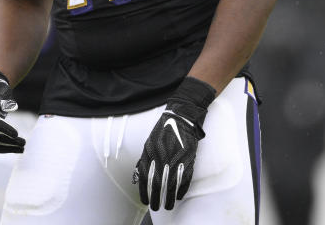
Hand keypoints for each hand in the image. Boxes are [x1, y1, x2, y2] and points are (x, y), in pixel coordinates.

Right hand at [0, 68, 24, 152]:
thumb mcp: (1, 87)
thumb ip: (5, 96)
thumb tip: (12, 107)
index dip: (3, 128)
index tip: (17, 134)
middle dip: (7, 140)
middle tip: (23, 143)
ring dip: (6, 147)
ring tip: (22, 149)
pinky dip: (2, 149)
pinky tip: (14, 149)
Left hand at [134, 77, 215, 209]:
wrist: (181, 117)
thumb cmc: (163, 131)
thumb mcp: (148, 143)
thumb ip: (143, 159)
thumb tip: (136, 176)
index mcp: (150, 152)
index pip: (145, 177)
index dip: (144, 191)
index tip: (145, 201)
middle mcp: (161, 156)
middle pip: (157, 182)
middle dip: (156, 198)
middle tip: (157, 208)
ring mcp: (175, 157)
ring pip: (171, 182)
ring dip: (169, 197)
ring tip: (168, 206)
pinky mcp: (188, 157)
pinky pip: (184, 177)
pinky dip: (181, 188)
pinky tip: (178, 196)